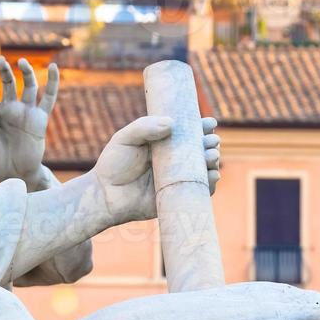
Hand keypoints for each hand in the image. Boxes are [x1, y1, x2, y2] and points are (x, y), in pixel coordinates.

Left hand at [0, 57, 59, 184]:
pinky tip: (54, 68)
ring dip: (27, 72)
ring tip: (21, 61)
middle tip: (0, 59)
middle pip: (10, 83)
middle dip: (5, 71)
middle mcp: (12, 109)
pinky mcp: (40, 119)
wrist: (13, 175)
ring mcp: (27, 112)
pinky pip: (48, 99)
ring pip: (29, 87)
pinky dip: (52, 82)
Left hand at [93, 116, 219, 222]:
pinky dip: (210, 183)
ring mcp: (177, 178)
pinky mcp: (177, 196)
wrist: (105, 195)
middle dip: (211, 144)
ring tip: (211, 156)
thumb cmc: (114, 164)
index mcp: (165, 143)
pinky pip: (199, 191)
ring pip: (203, 168)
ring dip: (213, 161)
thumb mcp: (125, 138)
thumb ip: (145, 127)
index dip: (202, 127)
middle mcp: (174, 160)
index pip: (189, 132)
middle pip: (201, 149)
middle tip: (211, 141)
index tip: (210, 123)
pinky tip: (212, 175)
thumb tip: (172, 123)